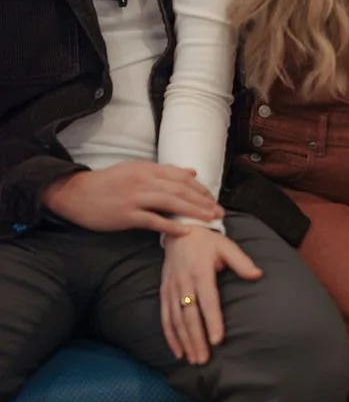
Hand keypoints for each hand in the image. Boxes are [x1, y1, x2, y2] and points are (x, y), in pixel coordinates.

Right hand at [42, 162, 222, 234]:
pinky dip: (171, 226)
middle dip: (203, 201)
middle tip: (219, 212)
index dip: (200, 188)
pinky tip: (185, 232)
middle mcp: (143, 180)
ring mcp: (135, 197)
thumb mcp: (136, 170)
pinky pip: (153, 220)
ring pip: (171, 202)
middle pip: (181, 189)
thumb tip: (192, 171)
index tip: (213, 199)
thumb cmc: (108, 183)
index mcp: (147, 168)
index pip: (181, 177)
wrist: (77, 193)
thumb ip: (164, 171)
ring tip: (210, 220)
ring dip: (194, 211)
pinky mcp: (126, 214)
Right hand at [161, 226, 261, 363]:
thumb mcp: (227, 246)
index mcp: (200, 272)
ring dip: (184, 341)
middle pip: (189, 316)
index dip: (213, 321)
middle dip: (196, 339)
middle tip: (204, 360)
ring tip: (193, 359)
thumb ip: (242, 262)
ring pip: (176, 320)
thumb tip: (258, 275)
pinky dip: (170, 335)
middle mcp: (184, 282)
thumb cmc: (208, 242)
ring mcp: (172, 288)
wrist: (180, 230)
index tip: (218, 340)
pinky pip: (165, 317)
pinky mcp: (164, 292)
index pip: (208, 301)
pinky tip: (178, 351)